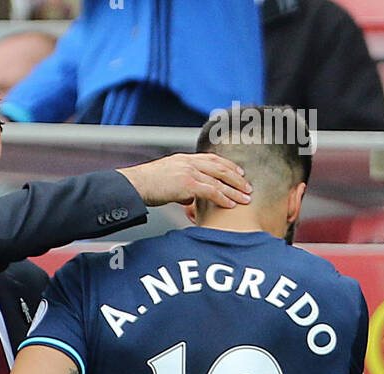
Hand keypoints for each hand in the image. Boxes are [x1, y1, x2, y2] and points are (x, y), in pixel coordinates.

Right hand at [122, 153, 251, 209]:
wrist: (134, 186)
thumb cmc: (146, 187)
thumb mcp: (167, 183)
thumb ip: (181, 189)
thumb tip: (189, 200)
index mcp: (185, 159)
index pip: (212, 159)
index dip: (228, 166)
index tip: (240, 173)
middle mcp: (189, 162)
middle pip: (220, 168)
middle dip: (237, 178)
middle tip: (249, 187)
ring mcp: (188, 172)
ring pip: (218, 180)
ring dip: (234, 190)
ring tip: (246, 198)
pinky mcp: (186, 184)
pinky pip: (210, 191)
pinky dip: (222, 198)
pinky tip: (231, 204)